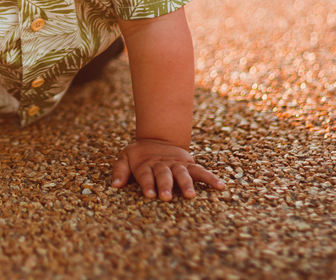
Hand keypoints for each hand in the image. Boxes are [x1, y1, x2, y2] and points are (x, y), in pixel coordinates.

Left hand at [111, 139, 225, 200]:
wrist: (157, 137)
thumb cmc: (139, 155)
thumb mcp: (125, 157)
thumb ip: (120, 171)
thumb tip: (114, 186)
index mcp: (145, 164)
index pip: (146, 175)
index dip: (147, 184)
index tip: (150, 195)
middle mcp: (162, 164)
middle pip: (164, 175)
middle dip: (165, 185)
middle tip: (166, 197)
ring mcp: (176, 164)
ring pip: (182, 173)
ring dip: (186, 184)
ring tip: (190, 195)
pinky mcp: (188, 163)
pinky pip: (200, 170)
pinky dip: (210, 177)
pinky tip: (220, 186)